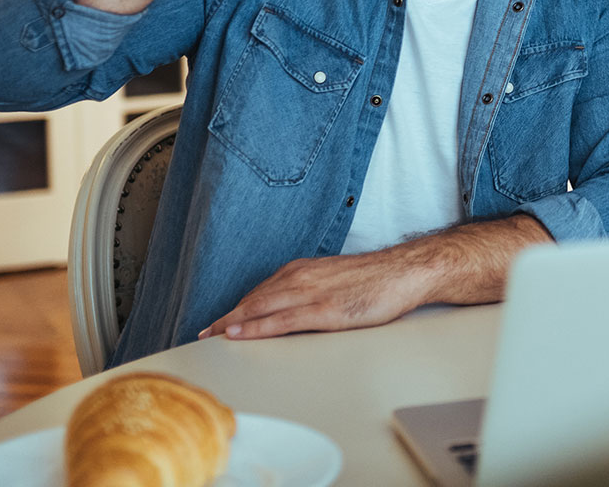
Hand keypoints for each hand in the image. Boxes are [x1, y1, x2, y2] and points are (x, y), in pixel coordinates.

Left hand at [197, 248, 435, 340]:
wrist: (404, 271)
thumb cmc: (375, 279)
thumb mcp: (335, 279)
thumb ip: (311, 289)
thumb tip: (294, 307)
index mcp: (303, 270)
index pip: (260, 291)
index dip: (237, 308)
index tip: (219, 322)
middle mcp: (301, 277)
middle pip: (253, 300)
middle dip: (227, 318)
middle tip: (203, 334)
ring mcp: (311, 293)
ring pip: (260, 308)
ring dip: (233, 323)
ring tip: (211, 337)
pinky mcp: (324, 311)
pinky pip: (281, 320)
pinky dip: (256, 327)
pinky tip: (240, 334)